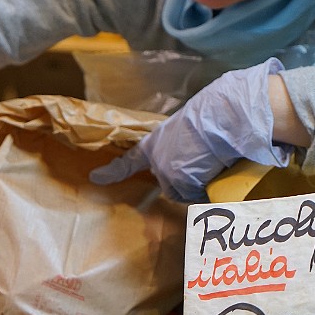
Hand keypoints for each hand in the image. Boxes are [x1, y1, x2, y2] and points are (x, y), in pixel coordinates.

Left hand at [90, 58, 292, 201]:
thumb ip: (180, 144)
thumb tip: (193, 155)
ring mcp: (168, 174)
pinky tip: (216, 173)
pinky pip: (198, 196)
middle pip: (169, 183)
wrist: (218, 118)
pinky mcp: (183, 184)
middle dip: (184, 178)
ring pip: (184, 192)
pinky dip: (208, 190)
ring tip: (213, 165)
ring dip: (198, 186)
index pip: (129, 160)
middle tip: (203, 163)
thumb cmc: (208, 118)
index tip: (96, 178)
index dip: (113, 170)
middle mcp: (157, 160)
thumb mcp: (186, 129)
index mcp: (154, 143)